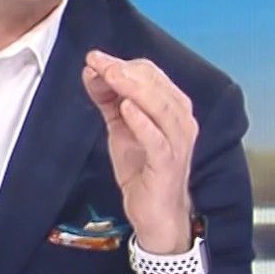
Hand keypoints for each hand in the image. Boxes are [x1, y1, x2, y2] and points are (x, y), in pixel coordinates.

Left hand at [82, 50, 197, 256]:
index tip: (96, 59)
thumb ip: (109, 100)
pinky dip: (142, 120)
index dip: (122, 63)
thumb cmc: (144, 170)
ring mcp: (177, 142)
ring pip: (160, 106)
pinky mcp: (168, 163)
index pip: (151, 75)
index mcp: (173, 108)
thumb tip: (92, 72)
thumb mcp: (122, 129)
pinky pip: (157, 138)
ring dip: (132, 87)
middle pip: (155, 85)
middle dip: (123, 70)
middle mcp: (181, 121)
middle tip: (97, 62)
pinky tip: (126, 107)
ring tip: (109, 75)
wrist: (157, 214)